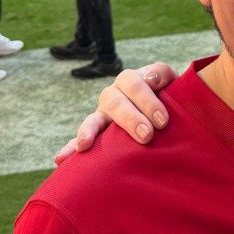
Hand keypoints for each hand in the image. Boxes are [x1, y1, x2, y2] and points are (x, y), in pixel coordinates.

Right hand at [53, 62, 177, 164]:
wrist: (167, 114)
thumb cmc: (170, 97)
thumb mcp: (172, 82)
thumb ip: (163, 74)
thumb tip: (151, 79)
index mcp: (131, 81)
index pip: (134, 83)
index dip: (147, 99)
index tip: (162, 120)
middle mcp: (113, 95)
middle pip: (115, 102)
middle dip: (130, 118)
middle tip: (147, 135)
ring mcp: (102, 115)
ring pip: (93, 120)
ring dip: (89, 132)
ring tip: (84, 145)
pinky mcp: (96, 133)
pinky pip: (79, 140)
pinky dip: (70, 148)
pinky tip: (61, 159)